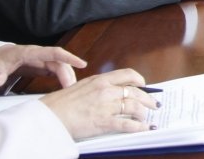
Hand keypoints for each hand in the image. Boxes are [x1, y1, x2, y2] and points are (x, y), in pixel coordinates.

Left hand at [0, 44, 85, 89]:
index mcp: (31, 53)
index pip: (54, 53)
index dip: (68, 58)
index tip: (82, 64)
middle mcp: (40, 55)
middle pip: (60, 62)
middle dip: (68, 74)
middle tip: (71, 89)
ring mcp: (42, 60)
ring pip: (60, 67)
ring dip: (67, 77)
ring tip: (71, 90)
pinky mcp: (42, 66)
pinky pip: (57, 70)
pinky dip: (63, 78)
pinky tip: (67, 87)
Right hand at [40, 68, 159, 139]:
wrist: (49, 117)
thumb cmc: (60, 104)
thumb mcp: (81, 87)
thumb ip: (97, 87)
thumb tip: (110, 91)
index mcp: (100, 80)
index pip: (127, 75)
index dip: (139, 80)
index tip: (144, 85)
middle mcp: (106, 91)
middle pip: (135, 92)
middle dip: (148, 99)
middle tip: (153, 104)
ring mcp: (106, 106)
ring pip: (134, 107)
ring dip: (144, 113)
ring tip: (147, 117)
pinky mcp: (104, 122)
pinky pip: (128, 124)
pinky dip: (139, 127)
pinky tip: (144, 128)